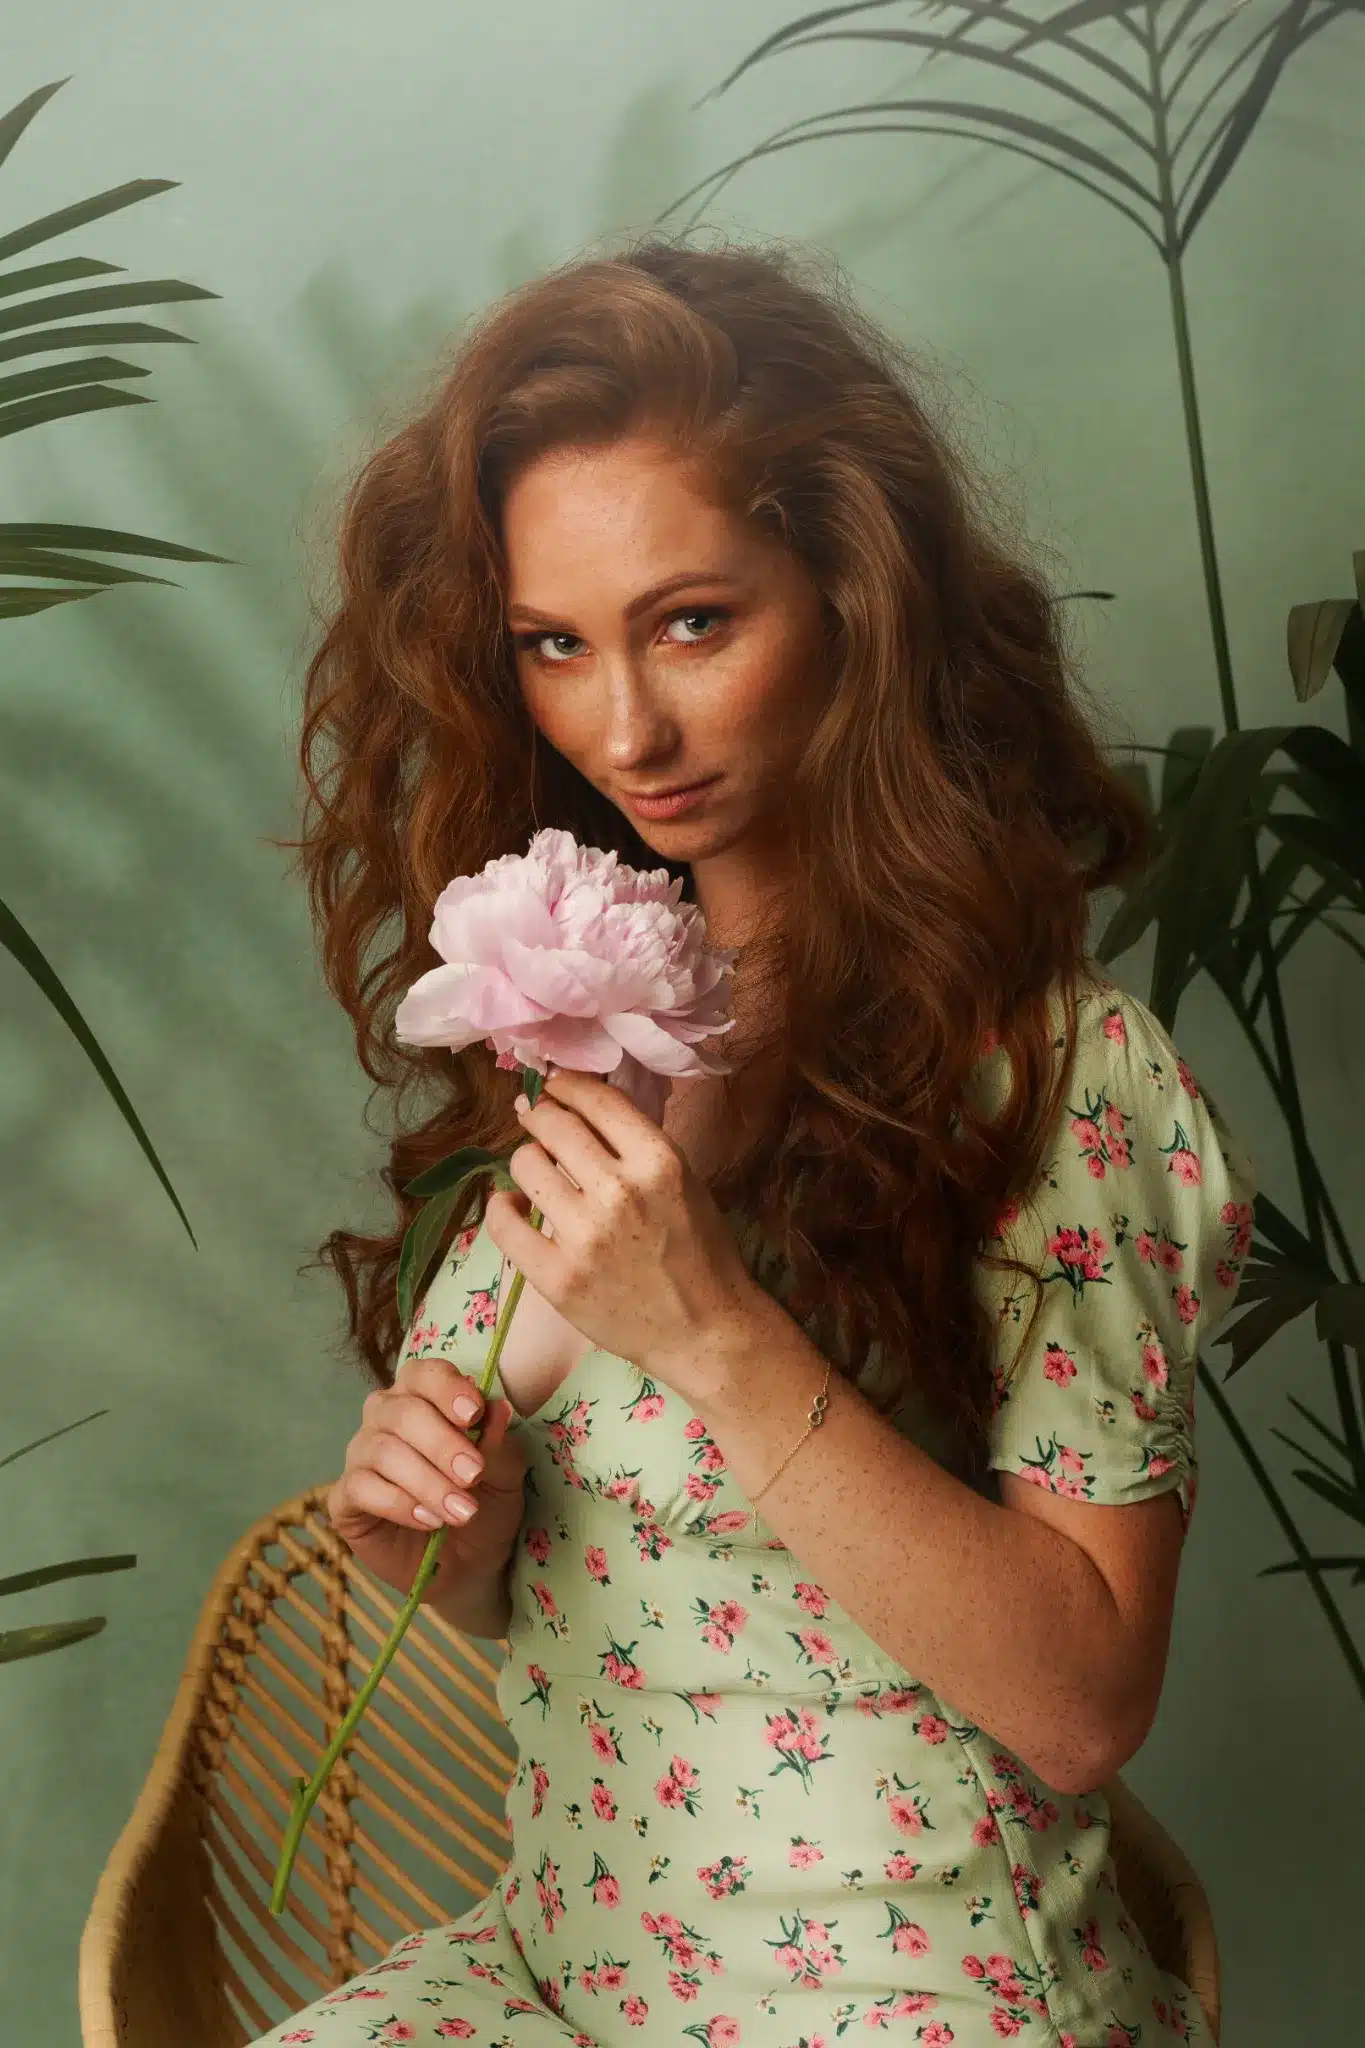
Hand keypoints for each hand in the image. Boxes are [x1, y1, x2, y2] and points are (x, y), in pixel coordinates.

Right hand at [328, 1360, 527, 1598]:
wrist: (468, 1563)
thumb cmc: (485, 1504)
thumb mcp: (505, 1475)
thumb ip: (498, 1444)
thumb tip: (498, 1409)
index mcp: (423, 1397)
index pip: (424, 1375)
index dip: (446, 1389)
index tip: (473, 1414)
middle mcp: (385, 1417)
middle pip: (402, 1412)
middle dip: (442, 1443)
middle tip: (474, 1475)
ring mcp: (361, 1455)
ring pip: (383, 1451)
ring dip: (428, 1482)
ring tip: (461, 1512)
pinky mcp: (345, 1497)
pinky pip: (361, 1488)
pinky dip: (399, 1503)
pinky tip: (429, 1521)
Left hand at [483, 1067, 767, 1399]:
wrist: (703, 1330)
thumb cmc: (699, 1251)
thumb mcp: (684, 1179)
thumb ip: (635, 1143)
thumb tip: (578, 1104)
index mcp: (659, 1162)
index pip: (596, 1100)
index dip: (567, 1085)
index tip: (554, 1086)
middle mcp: (619, 1192)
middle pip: (553, 1126)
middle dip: (539, 1116)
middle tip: (537, 1121)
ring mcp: (585, 1237)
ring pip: (524, 1165)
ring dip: (526, 1160)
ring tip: (537, 1172)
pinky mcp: (557, 1277)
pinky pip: (504, 1223)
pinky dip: (502, 1205)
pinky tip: (514, 1205)